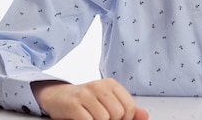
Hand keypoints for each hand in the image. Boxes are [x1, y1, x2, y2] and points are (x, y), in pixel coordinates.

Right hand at [31, 79, 148, 119]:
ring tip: (92, 119)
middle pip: (118, 113)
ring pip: (104, 118)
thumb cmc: (85, 102)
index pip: (129, 107)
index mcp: (111, 84)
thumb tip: (145, 115)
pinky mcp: (73, 104)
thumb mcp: (107, 102)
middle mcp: (100, 86)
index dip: (125, 119)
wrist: (57, 97)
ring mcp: (86, 93)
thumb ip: (126, 109)